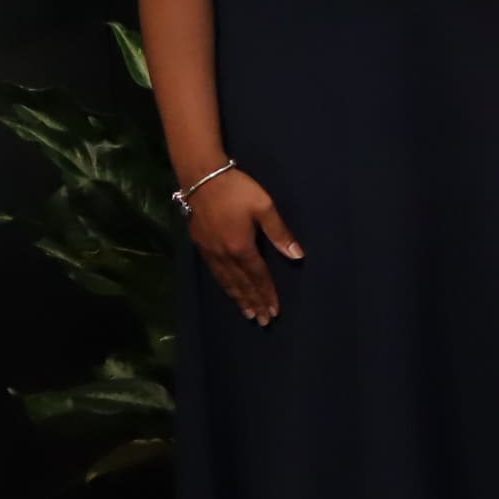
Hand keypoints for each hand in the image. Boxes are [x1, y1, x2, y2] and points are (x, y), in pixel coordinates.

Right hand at [186, 168, 302, 324]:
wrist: (201, 177)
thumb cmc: (237, 189)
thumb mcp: (264, 206)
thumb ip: (279, 232)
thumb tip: (297, 256)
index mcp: (242, 247)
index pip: (258, 276)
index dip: (267, 293)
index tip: (275, 310)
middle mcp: (225, 255)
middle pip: (242, 284)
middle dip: (254, 302)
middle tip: (263, 321)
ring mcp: (210, 251)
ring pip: (226, 281)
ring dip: (238, 298)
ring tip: (248, 313)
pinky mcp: (200, 245)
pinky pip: (215, 273)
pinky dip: (224, 286)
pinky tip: (228, 290)